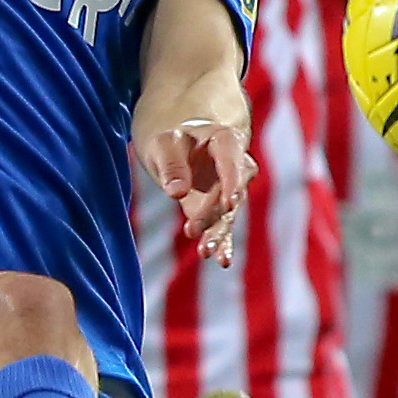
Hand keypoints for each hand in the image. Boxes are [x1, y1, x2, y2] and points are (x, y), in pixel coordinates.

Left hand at [139, 117, 254, 265]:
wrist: (180, 141)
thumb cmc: (172, 136)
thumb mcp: (162, 143)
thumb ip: (171, 164)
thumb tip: (177, 193)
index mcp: (225, 140)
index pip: (232, 159)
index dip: (232, 180)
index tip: (229, 203)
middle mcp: (235, 167)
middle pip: (230, 192)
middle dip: (213, 213)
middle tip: (193, 230)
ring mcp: (228, 189)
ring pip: (228, 213)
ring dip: (216, 233)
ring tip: (204, 252)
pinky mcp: (218, 208)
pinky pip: (224, 226)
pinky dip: (223, 243)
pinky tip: (223, 261)